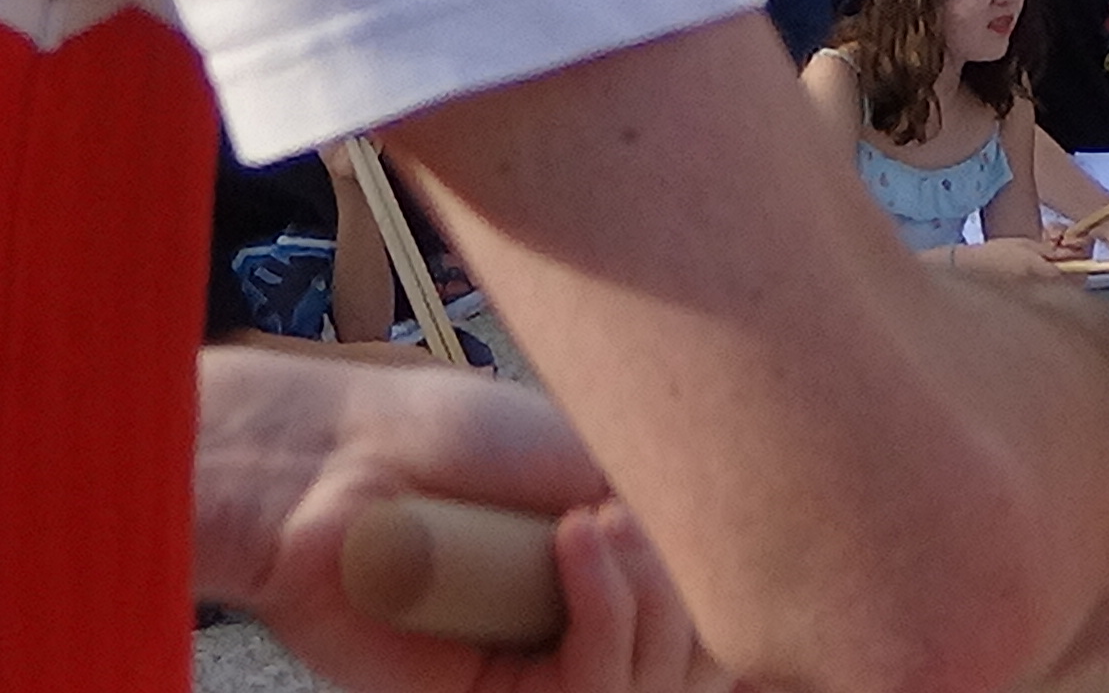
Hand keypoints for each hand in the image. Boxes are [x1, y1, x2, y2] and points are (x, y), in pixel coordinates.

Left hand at [194, 344, 731, 692]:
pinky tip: (576, 544)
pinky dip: (603, 616)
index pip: (719, 629)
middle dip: (693, 588)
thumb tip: (757, 566)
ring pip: (653, 687)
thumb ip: (683, 517)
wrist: (352, 454)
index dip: (734, 588)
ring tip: (597, 521)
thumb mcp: (611, 457)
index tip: (711, 509)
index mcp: (625, 589)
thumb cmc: (463, 439)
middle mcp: (590, 641)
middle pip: (703, 668)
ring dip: (650, 597)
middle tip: (635, 512)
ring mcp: (540, 678)